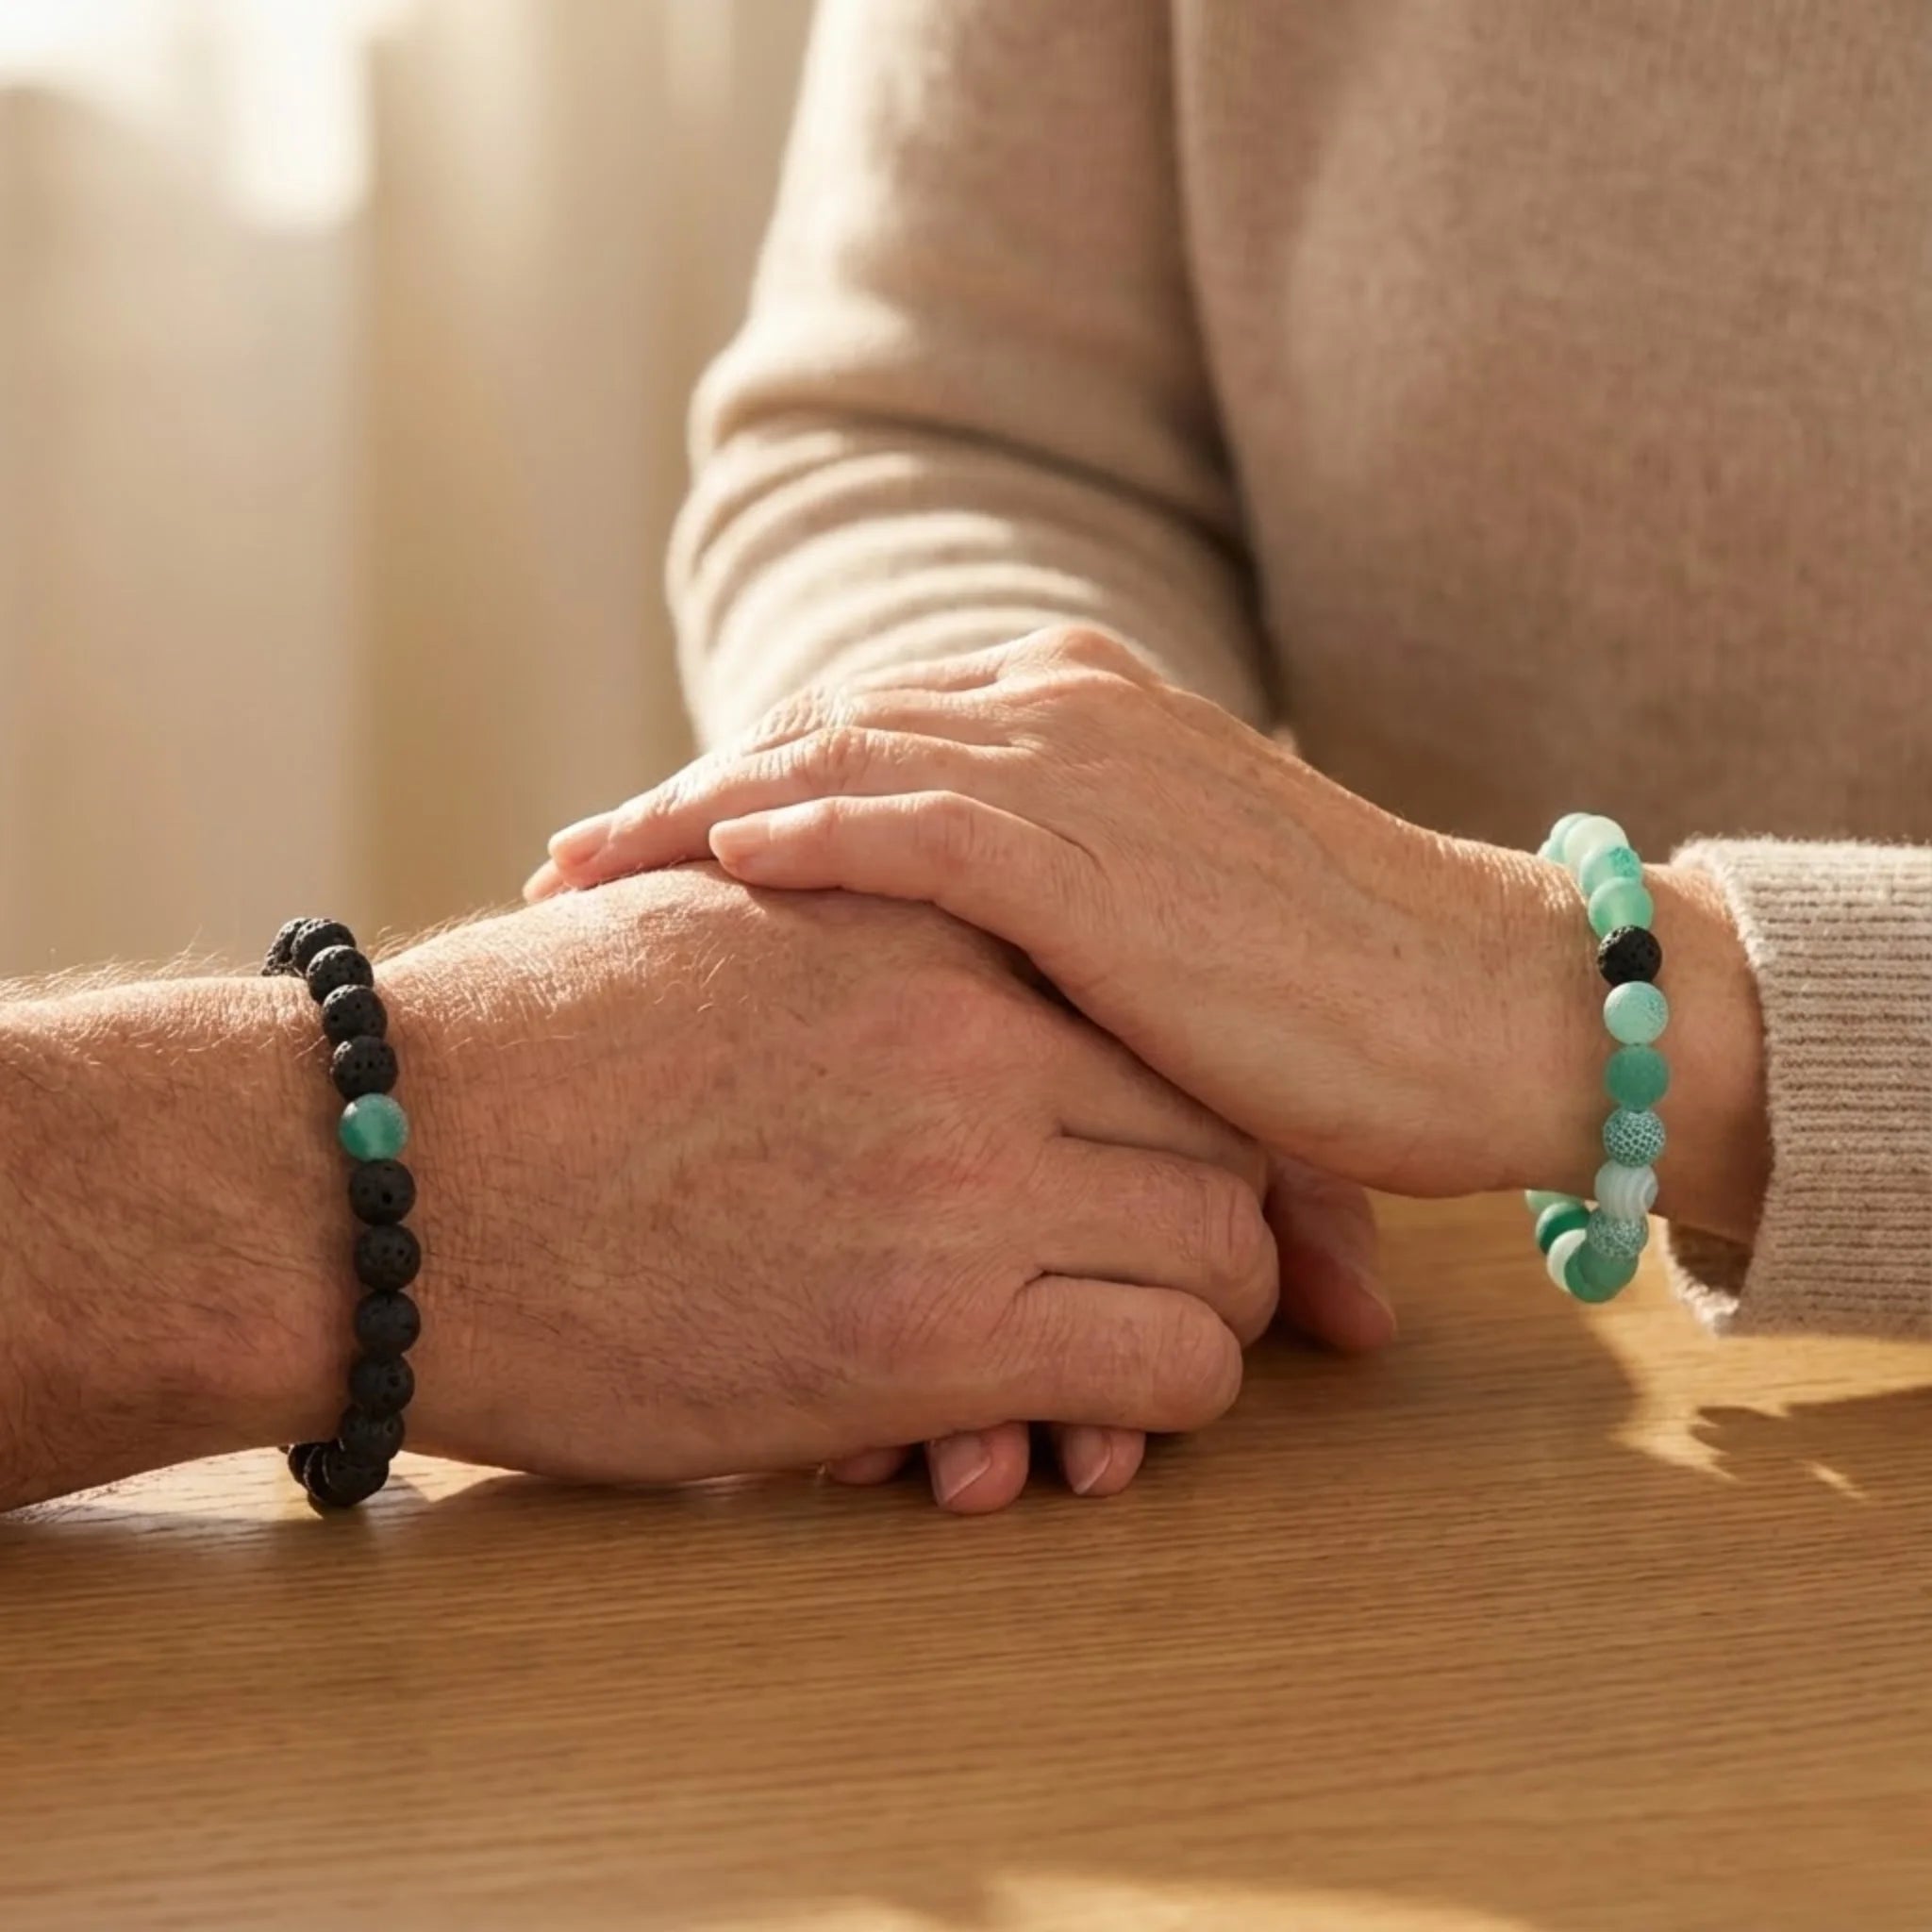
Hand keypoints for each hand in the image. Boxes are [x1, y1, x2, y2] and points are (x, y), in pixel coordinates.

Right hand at [351, 870, 1388, 1507]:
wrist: (383, 1180)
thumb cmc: (529, 1050)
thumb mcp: (715, 917)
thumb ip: (857, 908)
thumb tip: (935, 923)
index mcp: (925, 923)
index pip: (1158, 1000)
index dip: (1205, 1084)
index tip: (1202, 1145)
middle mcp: (972, 1043)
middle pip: (1219, 1124)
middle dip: (1230, 1205)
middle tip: (1189, 1257)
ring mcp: (963, 1189)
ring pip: (1222, 1254)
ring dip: (1205, 1311)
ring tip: (1150, 1343)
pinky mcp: (924, 1342)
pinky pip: (1160, 1370)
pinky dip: (1157, 1402)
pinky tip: (1089, 1418)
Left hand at [534, 630, 1767, 1236]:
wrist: (1489, 1011)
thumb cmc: (1334, 1009)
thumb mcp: (1163, 938)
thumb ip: (1051, 924)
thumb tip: (949, 992)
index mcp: (1079, 721)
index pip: (865, 745)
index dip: (738, 798)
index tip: (637, 866)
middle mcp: (1063, 715)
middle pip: (820, 741)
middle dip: (681, 804)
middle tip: (566, 867)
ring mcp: (1078, 773)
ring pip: (834, 767)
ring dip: (693, 815)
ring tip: (578, 871)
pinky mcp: (1097, 854)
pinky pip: (912, 826)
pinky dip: (803, 835)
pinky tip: (713, 864)